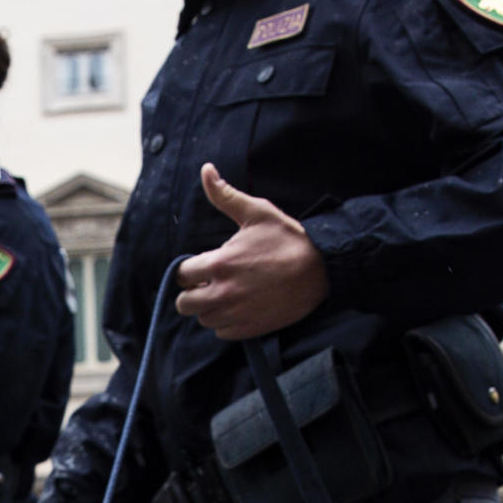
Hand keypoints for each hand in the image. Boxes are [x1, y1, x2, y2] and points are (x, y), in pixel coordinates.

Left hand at [173, 165, 329, 341]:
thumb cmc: (288, 239)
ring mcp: (235, 314)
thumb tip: (206, 170)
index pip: (182, 275)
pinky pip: (221, 332)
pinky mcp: (249, 329)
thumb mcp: (256, 212)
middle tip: (210, 282)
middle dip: (193, 292)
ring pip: (203, 319)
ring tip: (227, 293)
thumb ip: (225, 195)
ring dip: (209, 308)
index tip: (202, 265)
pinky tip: (239, 306)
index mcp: (219, 264)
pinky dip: (225, 322)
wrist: (320, 270)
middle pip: (185, 304)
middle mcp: (222, 293)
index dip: (189, 269)